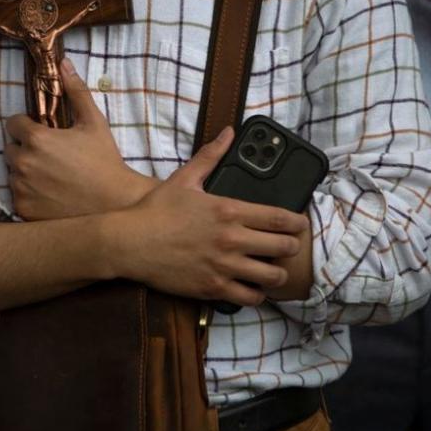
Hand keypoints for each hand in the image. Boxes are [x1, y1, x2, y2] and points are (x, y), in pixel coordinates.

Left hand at [5, 58, 156, 220]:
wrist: (114, 203)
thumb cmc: (105, 160)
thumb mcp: (94, 122)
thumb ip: (76, 91)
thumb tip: (63, 63)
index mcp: (36, 138)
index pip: (12, 124)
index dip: (26, 126)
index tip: (42, 133)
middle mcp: (23, 162)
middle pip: (10, 149)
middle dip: (25, 150)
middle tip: (50, 158)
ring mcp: (21, 188)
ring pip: (13, 174)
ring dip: (26, 173)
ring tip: (52, 178)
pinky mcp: (23, 210)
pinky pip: (18, 197)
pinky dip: (29, 196)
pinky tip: (51, 195)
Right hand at [105, 128, 307, 306]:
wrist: (129, 242)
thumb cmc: (155, 210)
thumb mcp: (184, 178)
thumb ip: (211, 156)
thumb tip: (228, 133)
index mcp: (229, 210)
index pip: (279, 218)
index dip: (297, 223)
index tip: (301, 225)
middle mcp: (231, 239)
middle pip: (283, 248)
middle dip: (291, 247)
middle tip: (288, 247)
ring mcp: (223, 266)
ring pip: (271, 277)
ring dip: (276, 273)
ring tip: (272, 270)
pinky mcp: (212, 288)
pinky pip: (249, 298)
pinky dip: (256, 294)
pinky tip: (252, 288)